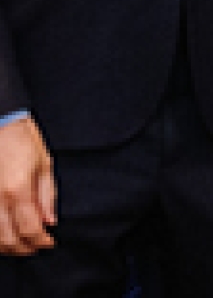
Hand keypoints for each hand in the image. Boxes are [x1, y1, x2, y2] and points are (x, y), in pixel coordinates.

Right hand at [0, 116, 56, 255]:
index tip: (49, 242)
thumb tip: (50, 222)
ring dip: (7, 246)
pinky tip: (4, 233)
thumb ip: (47, 196)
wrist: (1, 123)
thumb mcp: (44, 164)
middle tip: (36, 246)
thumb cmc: (24, 140)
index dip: (41, 241)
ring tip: (21, 243)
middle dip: (24, 248)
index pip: (30, 230)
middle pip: (8, 240)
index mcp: (18, 190)